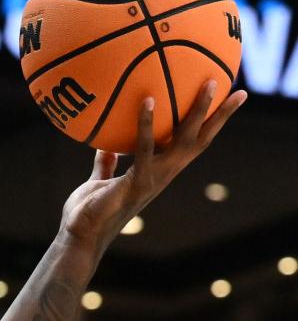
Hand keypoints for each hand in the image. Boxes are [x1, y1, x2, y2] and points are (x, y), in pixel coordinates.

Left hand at [59, 80, 246, 257]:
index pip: (190, 145)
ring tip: (211, 83)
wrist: (79, 237)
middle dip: (220, 117)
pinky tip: (148, 100)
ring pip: (184, 141)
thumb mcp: (99, 181)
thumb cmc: (88, 213)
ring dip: (198, 112)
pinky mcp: (136, 183)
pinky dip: (146, 124)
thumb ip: (106, 163)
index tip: (228, 103)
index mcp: (158, 172)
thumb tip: (105, 144)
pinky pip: (144, 148)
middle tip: (241, 91)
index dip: (209, 126)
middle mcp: (162, 175)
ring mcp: (152, 180)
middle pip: (199, 141)